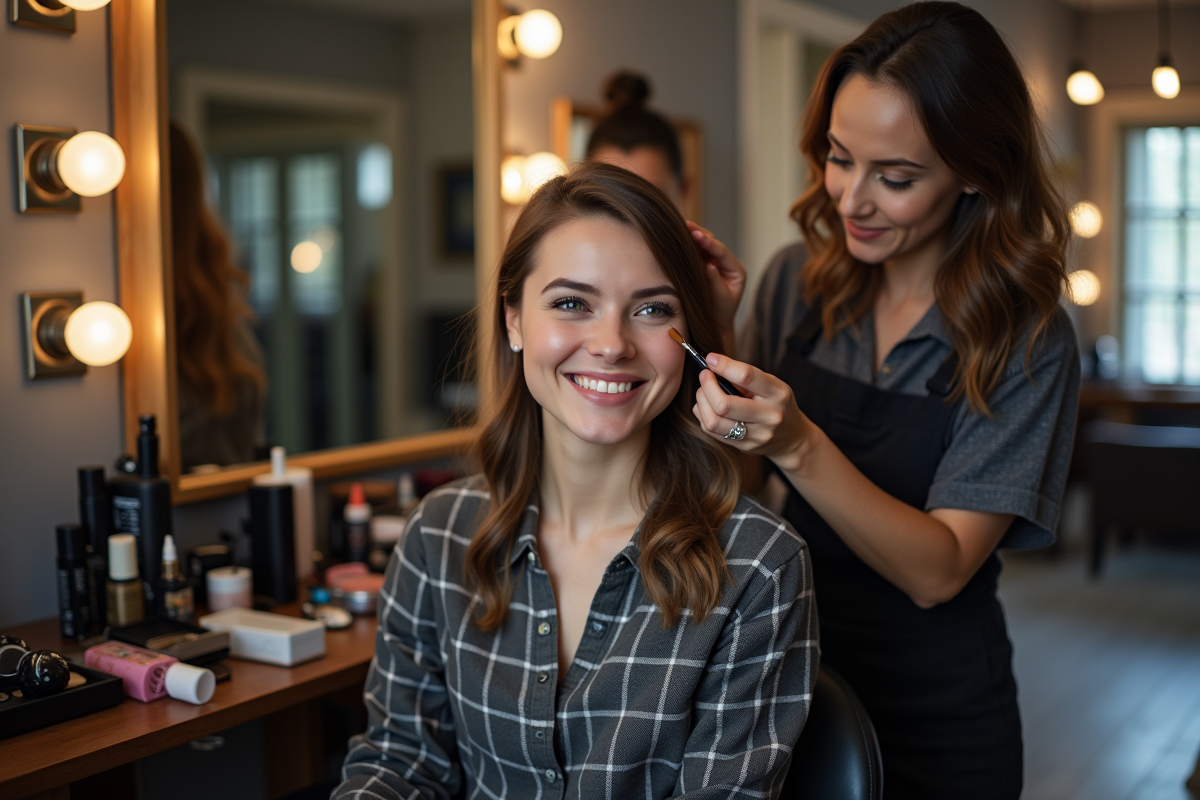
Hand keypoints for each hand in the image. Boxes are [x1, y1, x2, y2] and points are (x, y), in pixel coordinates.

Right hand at [687, 222, 745, 344]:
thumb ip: (714, 281)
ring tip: (681, 227)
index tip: (696, 234)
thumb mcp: (721, 299)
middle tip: (686, 225)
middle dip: (700, 234)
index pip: (721, 252)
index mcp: (736, 270)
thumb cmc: (720, 314)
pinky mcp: (705, 266)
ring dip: (693, 237)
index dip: (709, 242)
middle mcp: (727, 264)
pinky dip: (689, 247)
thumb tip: (707, 263)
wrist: (715, 325)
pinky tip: (679, 239)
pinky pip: (697, 254)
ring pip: (704, 246)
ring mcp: (716, 264)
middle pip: (713, 243)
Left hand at [691, 352, 811, 473]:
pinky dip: (703, 415)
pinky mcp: (744, 446)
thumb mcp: (770, 385)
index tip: (711, 359)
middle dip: (707, 386)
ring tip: (703, 392)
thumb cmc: (775, 403)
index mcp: (777, 393)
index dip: (724, 366)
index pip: (746, 377)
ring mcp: (756, 435)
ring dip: (701, 402)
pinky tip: (707, 407)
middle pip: (724, 404)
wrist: (791, 437)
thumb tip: (713, 365)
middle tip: (704, 376)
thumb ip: (744, 377)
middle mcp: (768, 416)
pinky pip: (713, 432)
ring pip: (714, 422)